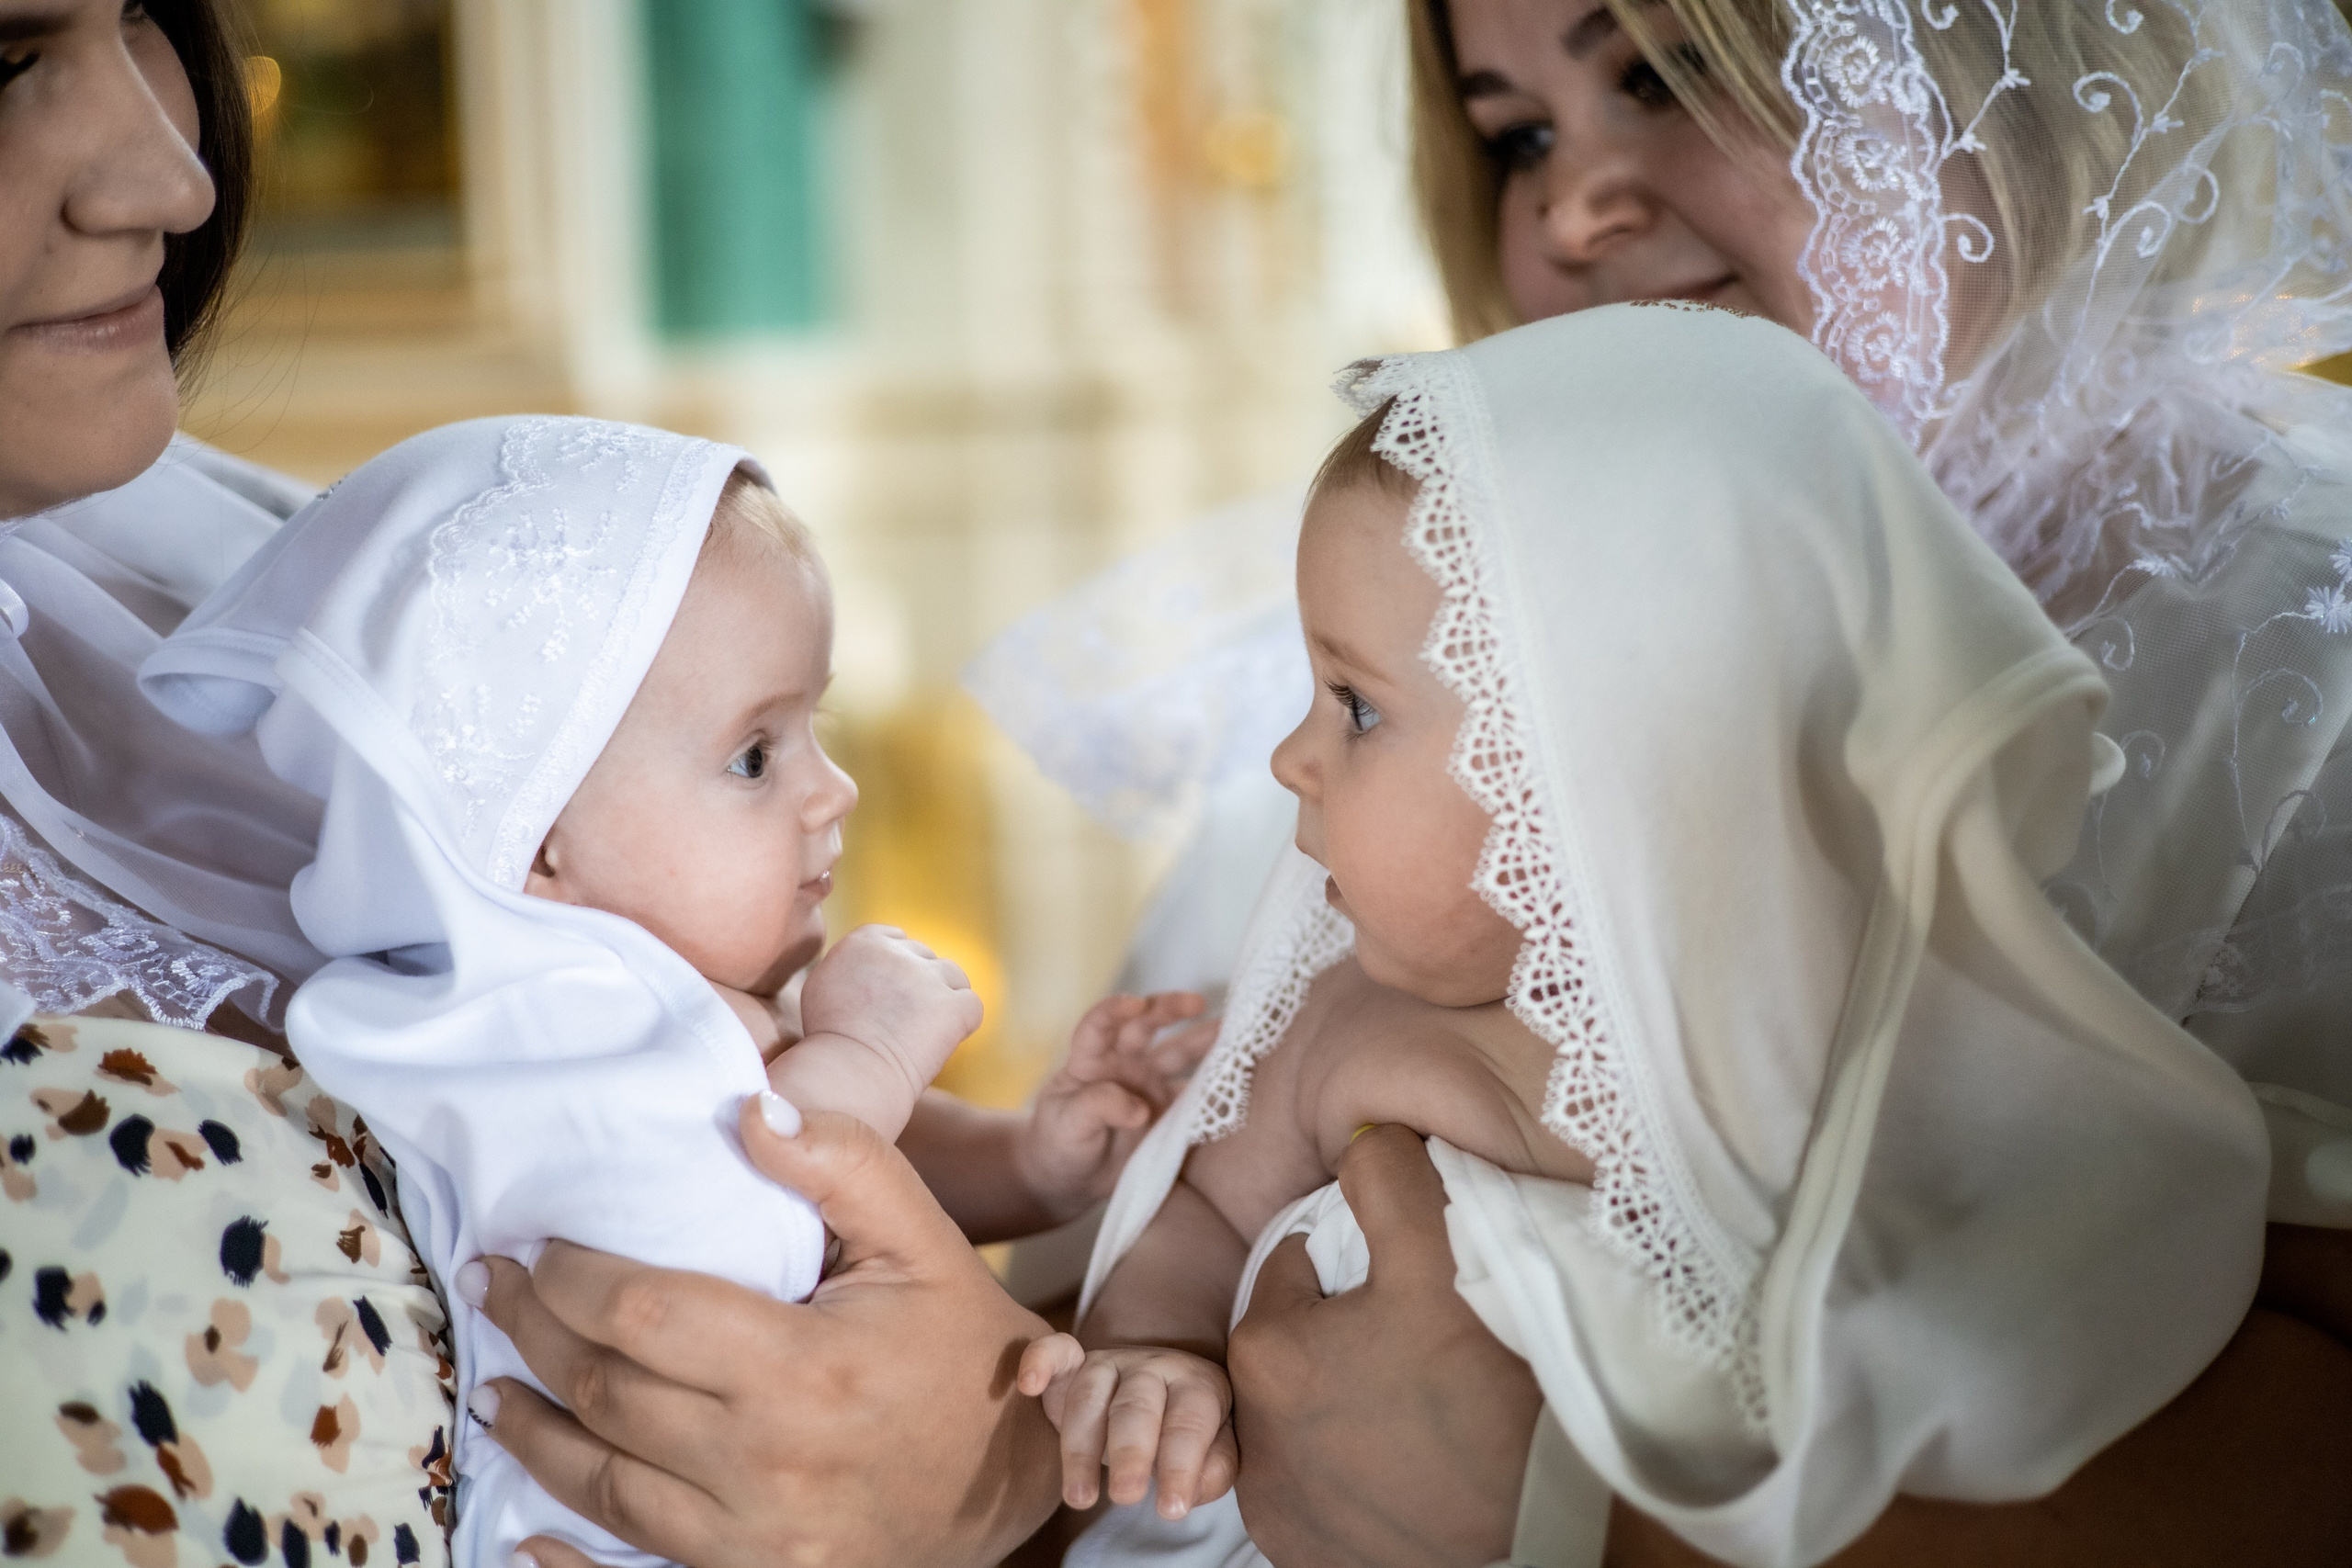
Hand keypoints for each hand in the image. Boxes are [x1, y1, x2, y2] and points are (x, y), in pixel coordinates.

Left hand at [472, 1098, 1060, 1567]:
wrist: (1015, 1478)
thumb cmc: (961, 1346)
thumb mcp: (922, 1239)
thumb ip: (841, 1165)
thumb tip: (748, 1111)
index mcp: (807, 1368)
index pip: (642, 1315)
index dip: (572, 1277)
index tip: (543, 1244)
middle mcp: (770, 1463)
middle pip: (605, 1395)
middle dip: (533, 1333)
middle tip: (497, 1286)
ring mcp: (756, 1540)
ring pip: (602, 1485)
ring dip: (532, 1430)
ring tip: (495, 1384)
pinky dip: (566, 1559)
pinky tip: (525, 1528)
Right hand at [799, 925, 983, 1094]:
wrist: (848, 1072)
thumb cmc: (827, 1043)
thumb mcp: (823, 988)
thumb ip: (849, 969)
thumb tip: (869, 972)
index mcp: (863, 942)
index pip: (896, 938)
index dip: (897, 965)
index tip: (890, 993)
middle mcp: (899, 953)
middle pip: (924, 957)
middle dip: (918, 985)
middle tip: (902, 1022)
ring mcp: (929, 977)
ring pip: (953, 977)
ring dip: (943, 999)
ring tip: (924, 1032)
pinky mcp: (954, 1005)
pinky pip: (971, 1007)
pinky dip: (962, 1023)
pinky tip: (942, 1043)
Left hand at [1016, 991, 1215, 1221]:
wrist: (1070, 1177)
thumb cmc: (1058, 1143)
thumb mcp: (1067, 1124)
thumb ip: (1097, 1106)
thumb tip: (1140, 1108)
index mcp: (1090, 1060)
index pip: (1099, 1025)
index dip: (1115, 1010)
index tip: (1136, 1003)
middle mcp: (1122, 1063)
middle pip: (1145, 1026)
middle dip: (1170, 1009)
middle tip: (1198, 1003)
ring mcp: (1147, 1084)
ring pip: (1177, 1054)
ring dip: (1203, 1040)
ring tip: (1236, 1029)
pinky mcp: (1166, 1109)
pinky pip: (1194, 1094)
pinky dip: (1216, 1086)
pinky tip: (1241, 1077)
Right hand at [1018, 1332, 1237, 1519]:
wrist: (1165, 1390)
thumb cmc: (1188, 1432)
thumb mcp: (1215, 1449)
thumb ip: (1213, 1469)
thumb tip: (1189, 1492)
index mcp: (1197, 1385)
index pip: (1189, 1423)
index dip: (1180, 1467)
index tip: (1170, 1510)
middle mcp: (1153, 1368)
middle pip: (1137, 1406)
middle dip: (1130, 1452)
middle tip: (1126, 1498)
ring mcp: (1111, 1362)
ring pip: (1090, 1396)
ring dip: (1080, 1447)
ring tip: (1079, 1498)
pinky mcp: (1075, 1363)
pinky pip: (1056, 1351)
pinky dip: (1039, 1359)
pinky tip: (1028, 1383)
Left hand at [1225, 1124, 1539, 1567]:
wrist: (1537, 1526)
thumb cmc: (1485, 1392)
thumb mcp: (1440, 1256)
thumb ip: (1388, 1176)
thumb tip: (1360, 1133)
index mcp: (1263, 1352)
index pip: (1295, 1270)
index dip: (1355, 1266)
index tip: (1406, 1287)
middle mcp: (1250, 1437)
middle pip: (1296, 1345)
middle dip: (1344, 1333)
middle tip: (1419, 1345)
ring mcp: (1276, 1505)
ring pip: (1306, 1415)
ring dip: (1345, 1400)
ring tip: (1420, 1403)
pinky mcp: (1306, 1552)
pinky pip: (1320, 1486)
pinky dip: (1353, 1468)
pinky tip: (1408, 1461)